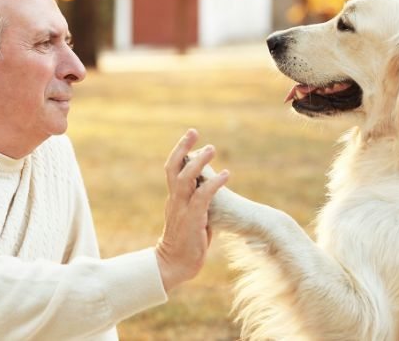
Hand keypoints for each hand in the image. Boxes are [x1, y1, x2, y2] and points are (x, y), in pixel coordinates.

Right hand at [156, 129, 228, 291]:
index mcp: (174, 199)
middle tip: (194, 132)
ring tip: (212, 148)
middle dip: (182, 148)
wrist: (175, 266)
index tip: (190, 137)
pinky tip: (226, 174)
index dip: (179, 152)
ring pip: (185, 179)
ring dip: (199, 162)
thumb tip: (210, 190)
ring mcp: (182, 210)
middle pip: (173, 168)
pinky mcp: (192, 220)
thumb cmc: (187, 243)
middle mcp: (175, 201)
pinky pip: (202, 197)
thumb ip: (198, 202)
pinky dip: (214, 183)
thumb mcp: (192, 217)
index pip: (172, 169)